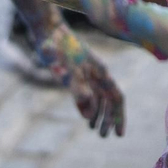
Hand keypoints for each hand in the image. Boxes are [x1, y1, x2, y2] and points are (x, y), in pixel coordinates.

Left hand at [30, 22, 124, 136]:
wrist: (48, 31)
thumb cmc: (59, 49)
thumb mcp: (67, 70)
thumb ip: (78, 90)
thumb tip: (87, 113)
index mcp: (101, 72)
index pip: (116, 98)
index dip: (119, 117)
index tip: (118, 135)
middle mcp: (97, 73)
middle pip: (109, 100)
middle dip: (108, 119)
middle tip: (102, 136)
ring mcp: (88, 73)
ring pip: (99, 98)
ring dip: (98, 114)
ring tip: (94, 130)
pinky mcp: (76, 73)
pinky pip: (88, 93)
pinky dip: (88, 106)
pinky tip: (84, 116)